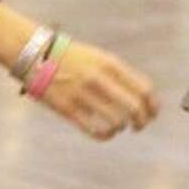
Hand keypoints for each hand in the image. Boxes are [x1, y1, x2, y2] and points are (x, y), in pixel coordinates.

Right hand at [36, 41, 158, 140]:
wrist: (34, 53)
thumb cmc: (70, 57)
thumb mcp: (98, 57)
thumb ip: (118, 75)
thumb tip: (141, 98)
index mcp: (110, 64)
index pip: (144, 89)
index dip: (153, 105)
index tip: (153, 113)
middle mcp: (99, 78)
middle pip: (134, 107)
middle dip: (142, 121)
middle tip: (140, 125)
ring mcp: (83, 94)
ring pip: (116, 121)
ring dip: (122, 127)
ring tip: (119, 127)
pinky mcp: (67, 109)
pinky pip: (94, 130)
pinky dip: (106, 135)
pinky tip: (106, 133)